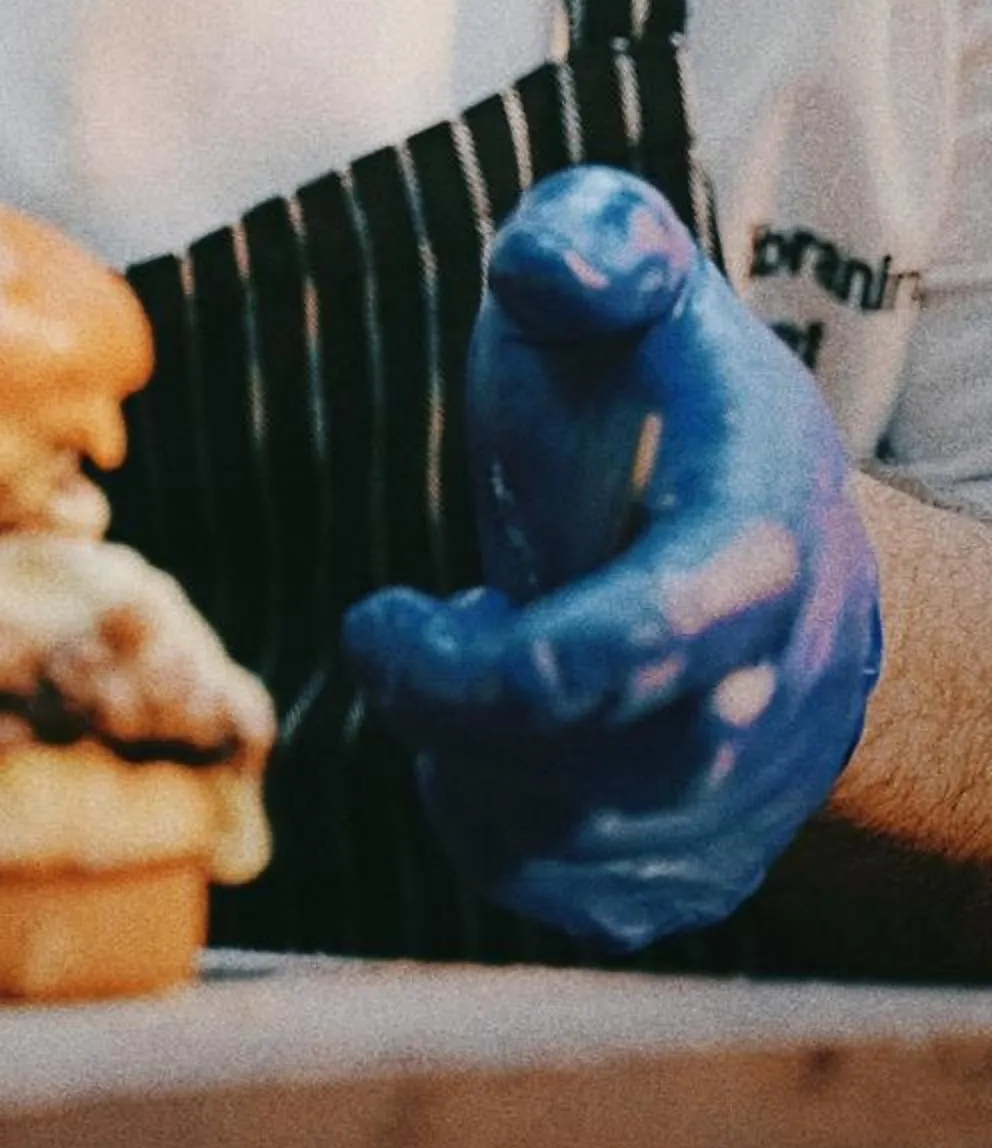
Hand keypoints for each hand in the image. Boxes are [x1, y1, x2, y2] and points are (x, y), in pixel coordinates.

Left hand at [340, 168, 882, 949]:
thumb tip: (549, 267)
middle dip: (450, 708)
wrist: (764, 536)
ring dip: (459, 763)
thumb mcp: (630, 286)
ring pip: (567, 846)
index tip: (374, 613)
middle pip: (595, 765)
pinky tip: (476, 742)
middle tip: (394, 633)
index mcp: (758, 544)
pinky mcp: (696, 866)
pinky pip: (566, 897)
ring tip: (461, 662)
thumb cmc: (660, 398)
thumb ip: (588, 251)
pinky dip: (482, 830)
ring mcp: (746, 797)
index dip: (480, 656)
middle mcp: (772, 692)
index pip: (645, 641)